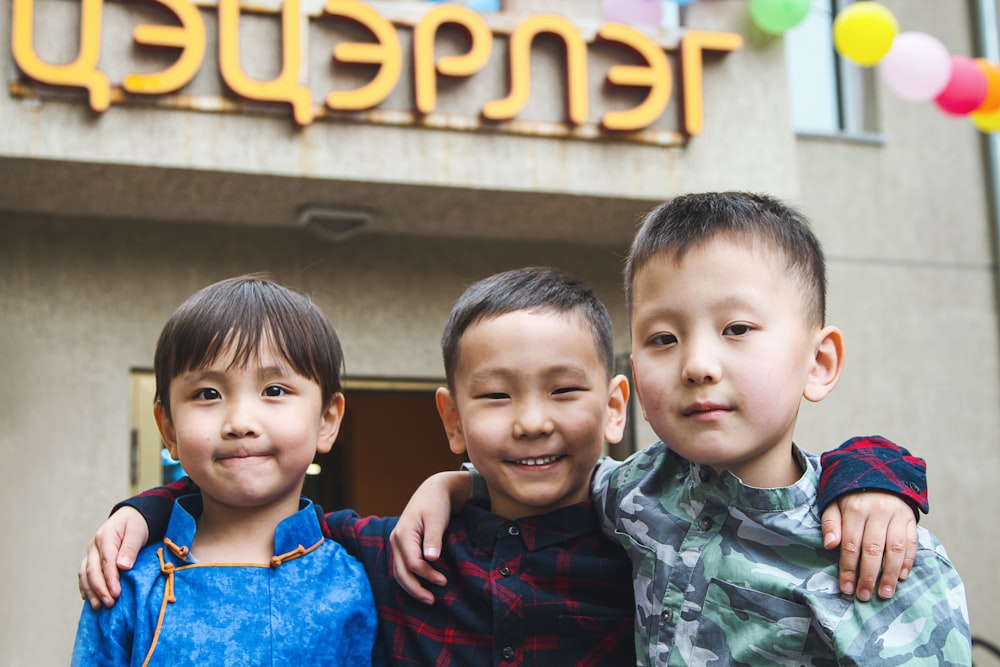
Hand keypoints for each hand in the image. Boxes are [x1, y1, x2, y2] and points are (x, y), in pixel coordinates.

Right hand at [77, 507, 148, 608]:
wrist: (129, 516)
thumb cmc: (136, 524)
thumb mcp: (137, 532)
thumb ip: (130, 548)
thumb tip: (123, 566)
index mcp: (105, 536)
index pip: (106, 561)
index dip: (110, 579)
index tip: (117, 593)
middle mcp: (93, 545)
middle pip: (92, 570)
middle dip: (100, 589)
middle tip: (109, 603)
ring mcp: (90, 553)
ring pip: (84, 574)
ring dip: (90, 591)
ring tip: (98, 607)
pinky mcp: (90, 559)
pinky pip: (83, 575)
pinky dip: (85, 587)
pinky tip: (89, 599)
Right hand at [388, 471, 470, 604]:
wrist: (432, 491)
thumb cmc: (436, 504)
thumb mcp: (437, 518)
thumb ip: (433, 538)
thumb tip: (431, 559)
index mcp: (404, 534)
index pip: (413, 562)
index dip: (428, 575)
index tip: (444, 581)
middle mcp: (396, 540)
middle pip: (401, 572)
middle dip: (416, 589)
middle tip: (432, 600)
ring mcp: (397, 544)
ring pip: (399, 572)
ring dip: (412, 587)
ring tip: (428, 598)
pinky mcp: (403, 546)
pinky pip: (402, 567)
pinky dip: (411, 579)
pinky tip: (422, 586)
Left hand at [821, 490, 916, 600]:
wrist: (878, 473)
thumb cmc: (851, 495)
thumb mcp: (834, 503)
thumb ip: (830, 523)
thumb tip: (830, 545)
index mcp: (855, 508)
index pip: (851, 544)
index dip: (848, 568)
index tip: (846, 588)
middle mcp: (877, 511)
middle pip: (873, 549)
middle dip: (868, 576)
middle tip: (864, 595)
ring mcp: (897, 515)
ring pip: (895, 548)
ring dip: (890, 574)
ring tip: (884, 593)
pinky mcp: (910, 518)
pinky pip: (912, 542)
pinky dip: (908, 561)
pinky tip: (902, 577)